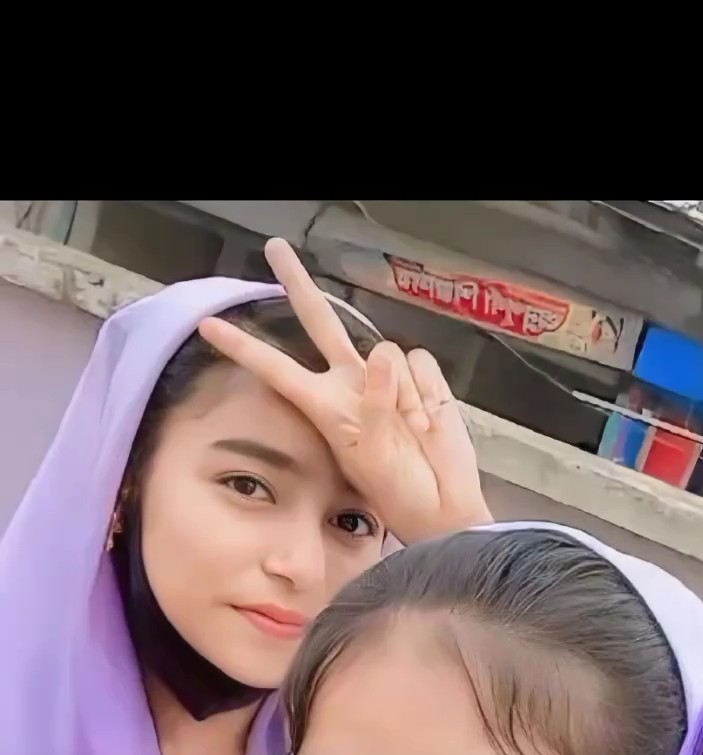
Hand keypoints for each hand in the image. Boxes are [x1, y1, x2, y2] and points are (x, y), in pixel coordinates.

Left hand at [199, 239, 491, 546]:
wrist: (443, 507)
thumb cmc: (400, 492)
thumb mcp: (373, 458)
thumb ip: (375, 406)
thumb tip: (384, 355)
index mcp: (324, 405)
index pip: (275, 368)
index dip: (243, 347)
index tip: (208, 325)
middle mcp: (350, 382)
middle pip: (320, 320)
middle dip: (298, 282)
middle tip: (275, 247)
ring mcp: (386, 378)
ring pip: (390, 353)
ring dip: (406, 396)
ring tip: (413, 433)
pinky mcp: (420, 378)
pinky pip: (421, 364)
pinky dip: (429, 393)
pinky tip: (429, 420)